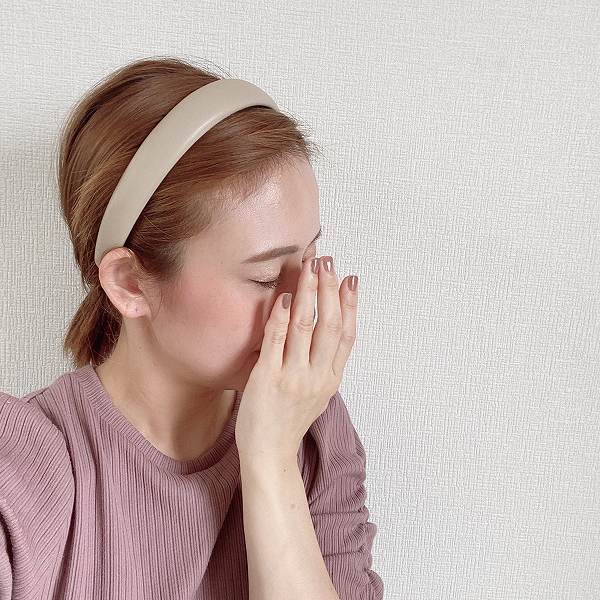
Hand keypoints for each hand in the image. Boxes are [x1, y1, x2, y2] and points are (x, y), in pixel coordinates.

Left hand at [235, 255, 358, 460]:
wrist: (269, 454)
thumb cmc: (290, 421)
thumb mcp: (318, 393)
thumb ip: (325, 364)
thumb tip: (330, 331)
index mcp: (331, 379)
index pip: (347, 335)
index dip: (350, 304)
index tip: (351, 279)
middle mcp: (317, 376)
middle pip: (330, 325)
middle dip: (330, 289)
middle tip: (328, 262)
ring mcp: (293, 377)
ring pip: (305, 326)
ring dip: (308, 293)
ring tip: (309, 268)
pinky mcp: (268, 378)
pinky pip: (276, 341)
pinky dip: (281, 316)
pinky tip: (283, 296)